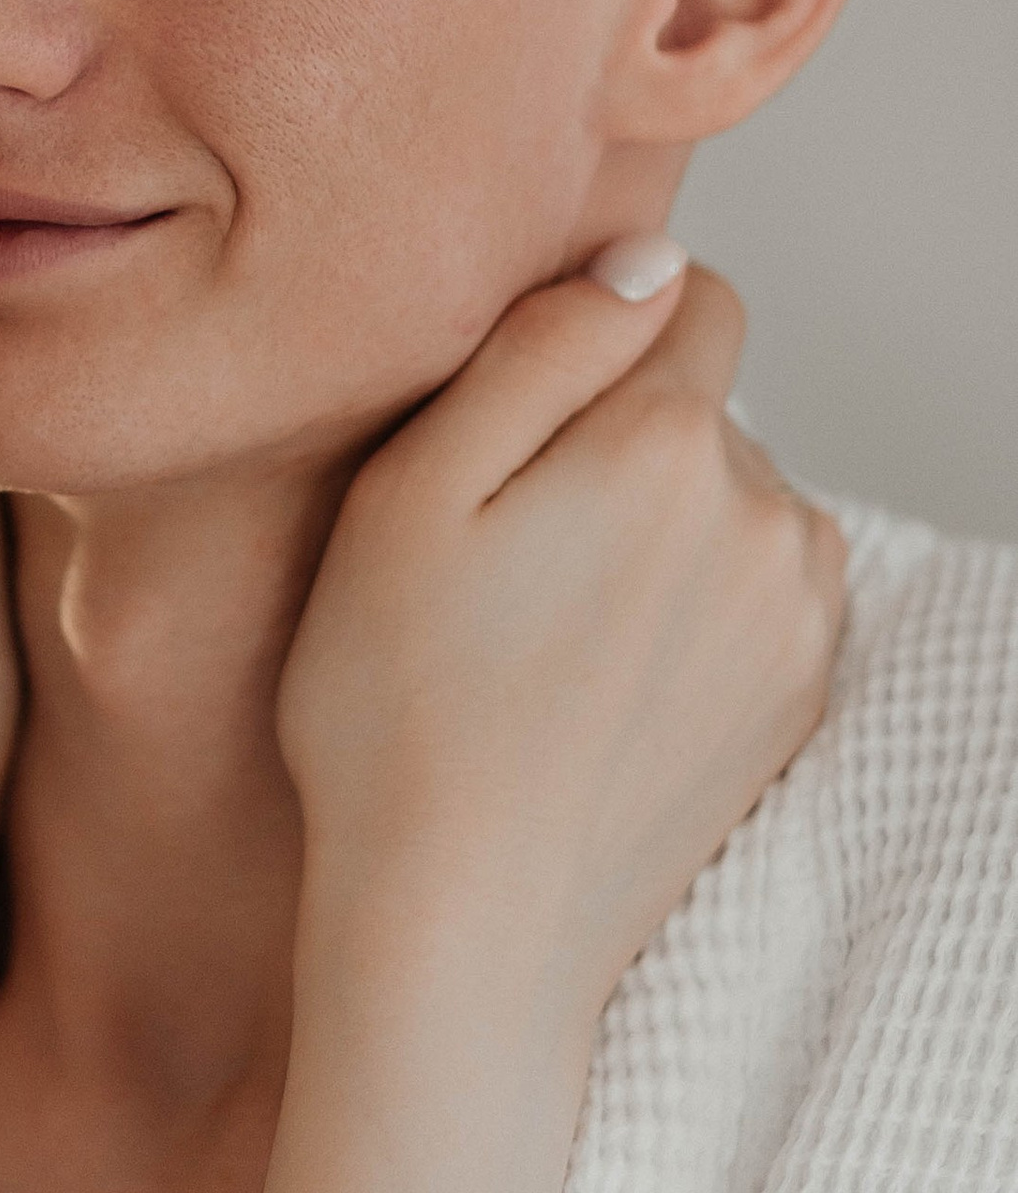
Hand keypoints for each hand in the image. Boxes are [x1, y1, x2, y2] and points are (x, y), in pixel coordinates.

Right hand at [278, 251, 842, 1055]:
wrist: (464, 930)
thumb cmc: (396, 712)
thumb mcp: (409, 494)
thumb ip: (536, 351)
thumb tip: (644, 262)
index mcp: (667, 442)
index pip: (690, 296)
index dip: (597, 336)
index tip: (514, 422)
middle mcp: (766, 516)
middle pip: (706, 408)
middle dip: (621, 441)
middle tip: (501, 544)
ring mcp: (795, 618)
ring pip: (734, 502)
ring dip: (662, 528)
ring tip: (546, 623)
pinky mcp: (796, 702)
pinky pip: (755, 595)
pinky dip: (690, 612)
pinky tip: (596, 679)